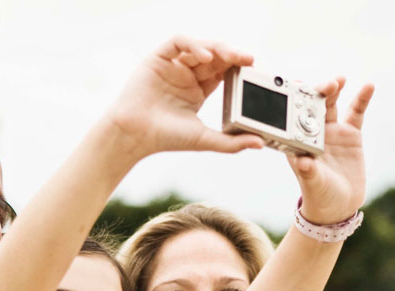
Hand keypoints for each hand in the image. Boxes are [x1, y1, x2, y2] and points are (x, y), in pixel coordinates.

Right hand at [106, 36, 265, 158]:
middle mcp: (187, 75)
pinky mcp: (159, 58)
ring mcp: (173, 65)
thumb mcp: (204, 139)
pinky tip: (205, 57)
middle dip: (233, 55)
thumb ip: (232, 142)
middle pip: (215, 56)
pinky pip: (179, 42)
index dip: (238, 68)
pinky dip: (194, 45)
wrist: (134, 136)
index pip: (224, 72)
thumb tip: (259, 144)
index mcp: (198, 90)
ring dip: (218, 48)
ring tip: (231, 56)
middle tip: (249, 60)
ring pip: (200, 46)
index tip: (254, 71)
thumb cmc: (165, 138)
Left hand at [287, 79, 374, 223]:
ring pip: (332, 104)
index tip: (298, 89)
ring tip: (339, 80)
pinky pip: (356, 112)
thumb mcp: (314, 184)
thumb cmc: (320, 195)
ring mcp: (331, 130)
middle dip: (317, 93)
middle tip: (326, 85)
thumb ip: (309, 172)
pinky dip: (362, 99)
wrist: (339, 205)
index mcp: (297, 141)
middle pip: (313, 106)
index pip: (292, 117)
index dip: (295, 101)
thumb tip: (302, 162)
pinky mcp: (350, 133)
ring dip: (334, 90)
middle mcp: (312, 131)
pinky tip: (369, 86)